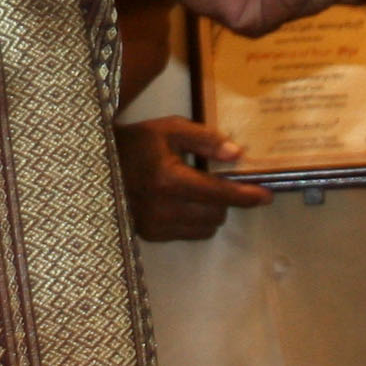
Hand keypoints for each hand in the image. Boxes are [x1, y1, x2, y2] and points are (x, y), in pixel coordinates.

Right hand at [117, 117, 274, 241]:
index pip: (219, 193)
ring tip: (197, 189)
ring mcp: (156, 226)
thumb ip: (205, 140)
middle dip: (225, 198)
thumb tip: (237, 154)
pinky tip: (183, 201)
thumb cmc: (138, 143)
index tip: (266, 196)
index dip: (246, 195)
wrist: (98, 165)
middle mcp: (164, 209)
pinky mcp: (151, 236)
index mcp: (170, 180)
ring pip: (206, 227)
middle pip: (217, 213)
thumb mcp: (170, 130)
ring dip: (212, 210)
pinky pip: (189, 233)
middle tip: (218, 180)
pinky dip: (196, 219)